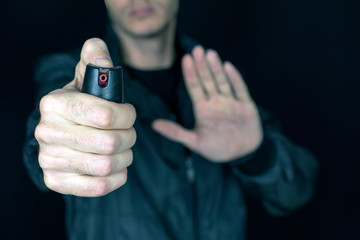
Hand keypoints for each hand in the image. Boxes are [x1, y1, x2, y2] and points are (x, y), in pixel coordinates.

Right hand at [35, 38, 135, 196]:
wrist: (61, 132)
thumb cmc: (82, 103)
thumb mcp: (86, 77)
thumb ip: (95, 59)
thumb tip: (101, 55)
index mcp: (55, 103)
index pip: (106, 115)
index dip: (127, 115)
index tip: (129, 114)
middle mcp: (47, 132)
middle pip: (109, 143)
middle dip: (129, 137)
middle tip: (129, 133)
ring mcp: (49, 159)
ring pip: (106, 166)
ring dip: (125, 157)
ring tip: (124, 149)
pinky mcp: (56, 180)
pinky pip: (98, 187)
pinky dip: (116, 178)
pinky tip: (116, 167)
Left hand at [153, 46, 262, 162]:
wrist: (241, 155)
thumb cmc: (217, 149)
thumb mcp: (194, 142)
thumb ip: (175, 133)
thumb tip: (154, 124)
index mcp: (203, 109)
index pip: (195, 87)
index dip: (190, 73)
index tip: (186, 58)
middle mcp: (216, 102)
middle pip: (207, 80)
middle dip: (202, 65)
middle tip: (197, 49)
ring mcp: (231, 103)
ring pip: (222, 81)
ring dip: (216, 68)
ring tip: (210, 54)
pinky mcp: (246, 106)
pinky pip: (240, 90)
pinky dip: (235, 79)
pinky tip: (228, 66)